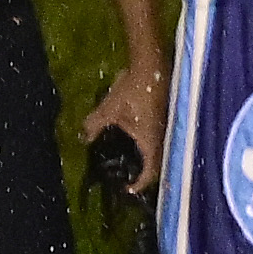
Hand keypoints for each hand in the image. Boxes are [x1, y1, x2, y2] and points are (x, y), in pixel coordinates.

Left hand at [82, 60, 165, 191]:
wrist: (152, 64)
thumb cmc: (132, 88)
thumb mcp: (109, 108)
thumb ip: (95, 124)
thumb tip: (84, 137)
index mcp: (150, 140)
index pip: (150, 171)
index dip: (140, 184)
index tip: (129, 190)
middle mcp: (163, 137)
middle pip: (158, 164)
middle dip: (146, 175)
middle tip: (131, 179)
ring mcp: (168, 127)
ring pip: (161, 151)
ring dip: (150, 160)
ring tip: (135, 163)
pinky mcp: (167, 117)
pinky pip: (161, 139)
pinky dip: (151, 146)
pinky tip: (140, 142)